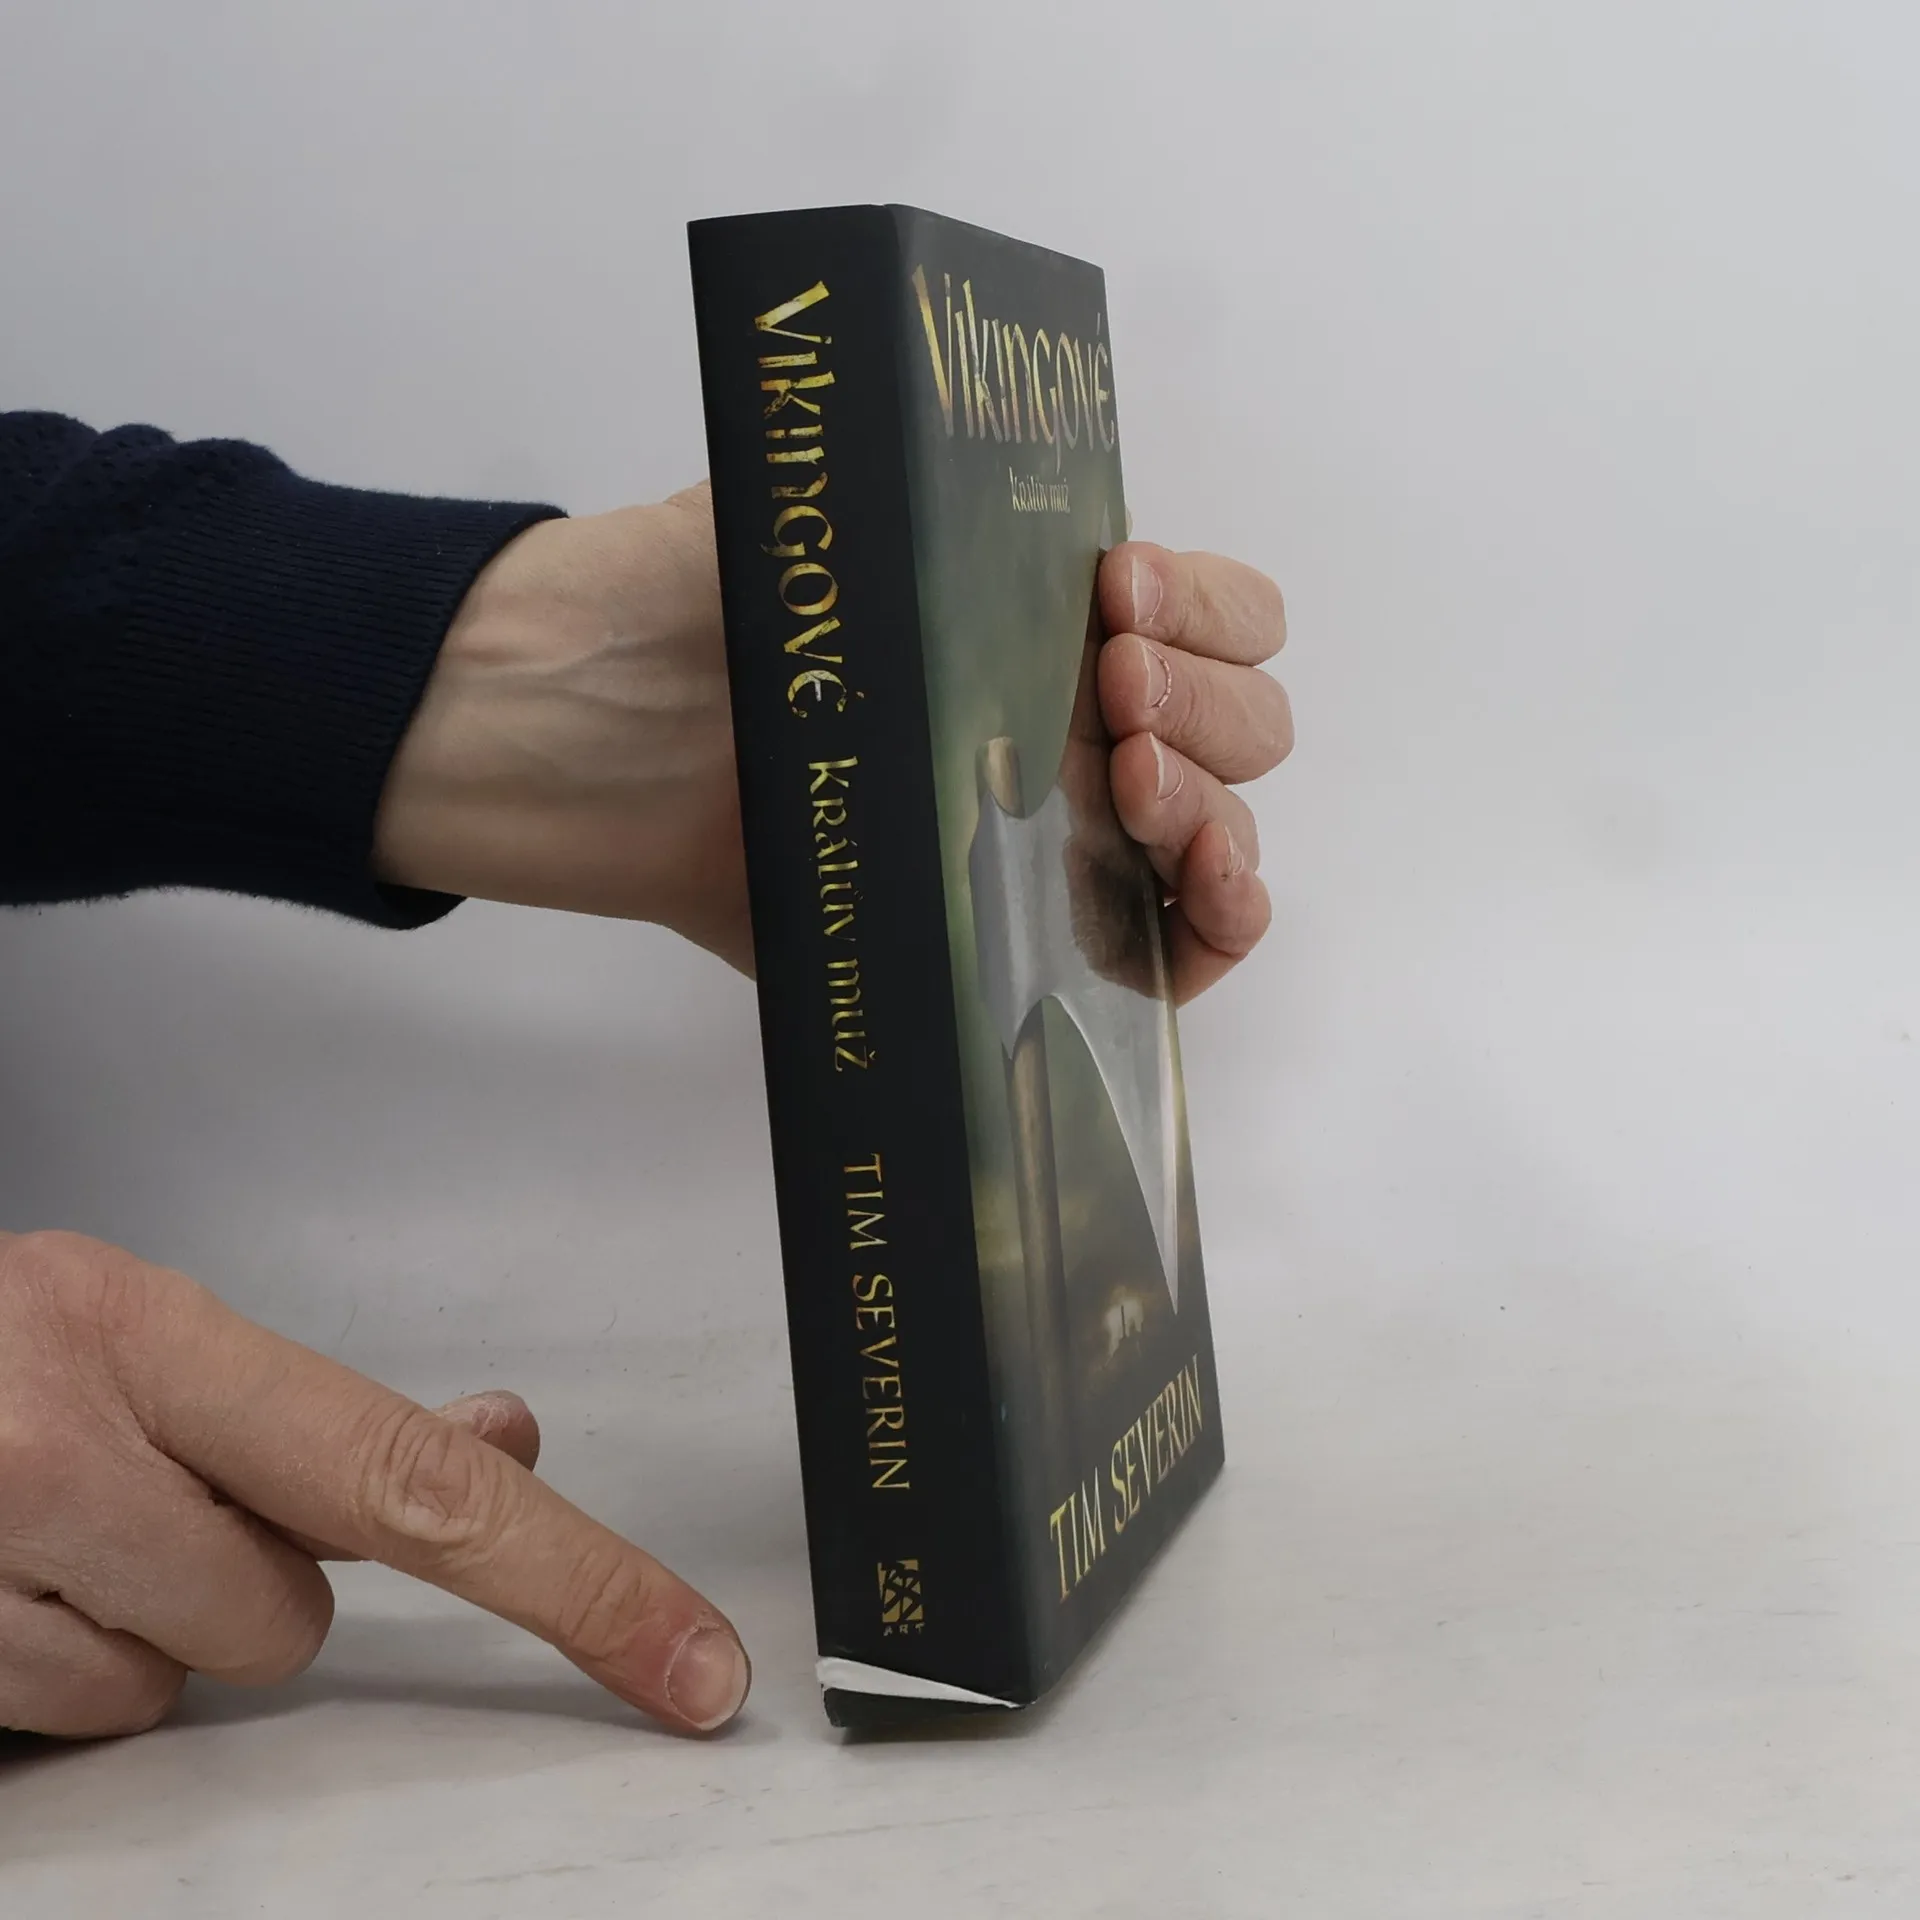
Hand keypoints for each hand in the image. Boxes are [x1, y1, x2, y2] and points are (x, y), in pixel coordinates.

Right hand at [0, 1231, 749, 1738]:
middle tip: (127, 1511)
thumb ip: (318, 1415)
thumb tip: (510, 1433)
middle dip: (231, 1589)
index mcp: (145, 1333)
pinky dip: (39, 1679)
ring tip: (40, 1543)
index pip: (417, 1478)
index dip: (577, 1581)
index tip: (692, 1671)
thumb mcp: (136, 1345)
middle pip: (284, 1617)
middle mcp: (54, 1432)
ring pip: (166, 1688)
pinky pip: (58, 1733)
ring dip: (125, 1638)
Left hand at [376, 487, 1290, 1000]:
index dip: (1204, 606)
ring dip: (1214, 804)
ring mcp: (1047, 838)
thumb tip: (1064, 526)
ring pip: (1218, 832)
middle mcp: (1065, 723)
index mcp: (1046, 617)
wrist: (580, 726)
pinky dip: (1216, 927)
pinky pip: (1162, 953)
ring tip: (1130, 786)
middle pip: (1240, 723)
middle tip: (1108, 695)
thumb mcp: (836, 509)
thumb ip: (949, 512)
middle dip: (1206, 704)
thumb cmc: (694, 602)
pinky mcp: (1010, 945)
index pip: (1215, 612)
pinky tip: (1200, 893)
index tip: (1117, 595)